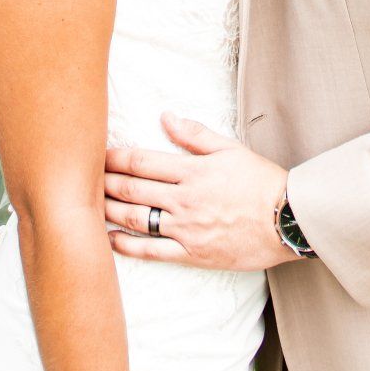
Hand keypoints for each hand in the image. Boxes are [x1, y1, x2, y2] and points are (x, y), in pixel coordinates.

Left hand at [102, 111, 301, 271]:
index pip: (141, 161)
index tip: (96, 155)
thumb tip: (165, 117)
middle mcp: (184, 199)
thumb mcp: (230, 148)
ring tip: (88, 207)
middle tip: (82, 180)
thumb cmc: (261, 182)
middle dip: (103, 183)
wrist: (287, 220)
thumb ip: (195, 134)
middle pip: (131, 190)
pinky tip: (110, 241)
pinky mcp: (192, 253)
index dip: (114, 158)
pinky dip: (127, 247)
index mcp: (192, 170)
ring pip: (136, 220)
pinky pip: (152, 251)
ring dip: (108, 212)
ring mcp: (186, 229)